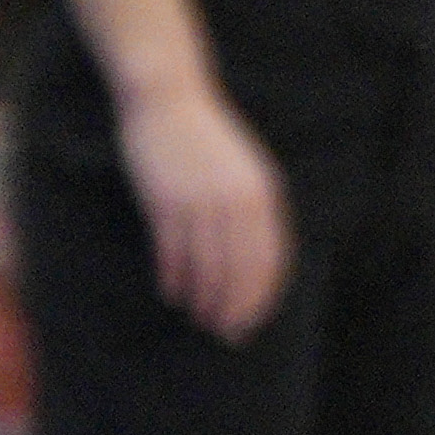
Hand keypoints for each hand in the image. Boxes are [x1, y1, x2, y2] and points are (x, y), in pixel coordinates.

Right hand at [118, 73, 285, 341]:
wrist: (170, 101)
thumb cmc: (208, 141)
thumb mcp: (245, 173)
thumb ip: (253, 212)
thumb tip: (254, 261)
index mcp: (262, 195)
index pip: (269, 259)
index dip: (261, 295)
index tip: (252, 321)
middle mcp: (236, 201)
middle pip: (240, 268)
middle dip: (235, 306)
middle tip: (227, 333)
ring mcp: (199, 200)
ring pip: (206, 264)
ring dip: (204, 297)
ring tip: (200, 319)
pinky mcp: (165, 199)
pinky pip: (173, 249)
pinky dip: (175, 275)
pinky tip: (174, 292)